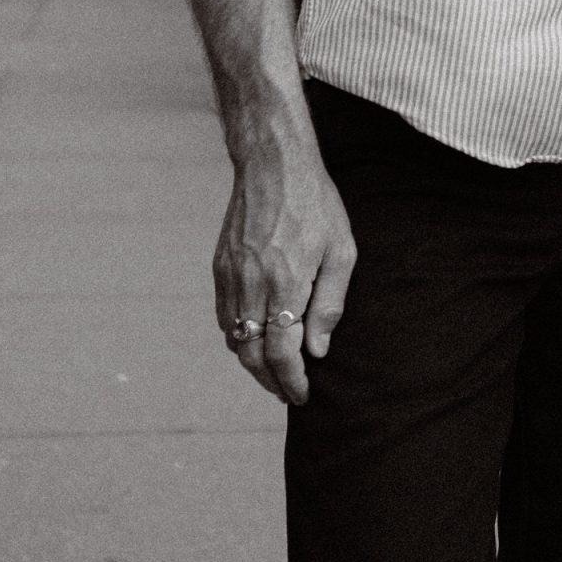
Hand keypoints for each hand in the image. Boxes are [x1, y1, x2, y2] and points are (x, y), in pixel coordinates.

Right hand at [215, 141, 354, 404]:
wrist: (273, 165)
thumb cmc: (316, 205)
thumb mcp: (341, 251)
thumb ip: (329, 303)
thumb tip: (317, 350)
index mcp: (285, 284)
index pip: (281, 352)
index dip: (291, 381)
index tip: (302, 395)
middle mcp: (251, 286)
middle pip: (251, 354)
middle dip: (270, 381)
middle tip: (288, 392)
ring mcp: (230, 277)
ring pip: (233, 339)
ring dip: (251, 362)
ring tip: (274, 371)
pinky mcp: (219, 267)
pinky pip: (224, 316)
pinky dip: (237, 337)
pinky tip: (255, 338)